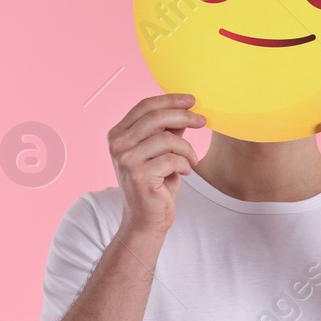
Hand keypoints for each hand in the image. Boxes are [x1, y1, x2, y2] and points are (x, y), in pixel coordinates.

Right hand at [108, 94, 203, 238]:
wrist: (146, 220)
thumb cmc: (156, 185)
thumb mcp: (161, 152)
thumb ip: (168, 130)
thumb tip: (185, 108)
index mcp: (118, 134)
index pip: (145, 107)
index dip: (170, 99)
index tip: (192, 100)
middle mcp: (117, 145)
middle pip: (155, 117)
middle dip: (184, 116)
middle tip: (203, 121)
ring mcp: (125, 160)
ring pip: (167, 139)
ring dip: (187, 149)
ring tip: (192, 160)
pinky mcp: (138, 175)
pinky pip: (172, 159)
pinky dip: (185, 164)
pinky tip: (185, 173)